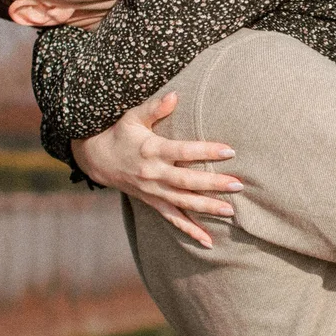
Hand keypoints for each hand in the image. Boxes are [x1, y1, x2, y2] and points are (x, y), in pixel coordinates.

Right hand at [70, 92, 241, 249]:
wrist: (97, 159)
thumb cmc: (120, 133)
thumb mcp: (133, 117)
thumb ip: (155, 107)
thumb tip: (175, 94)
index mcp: (152, 149)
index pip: (183, 151)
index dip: (206, 150)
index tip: (229, 150)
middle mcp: (153, 173)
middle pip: (187, 181)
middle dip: (213, 184)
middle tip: (238, 184)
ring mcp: (153, 191)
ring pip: (183, 202)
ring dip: (207, 208)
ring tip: (230, 211)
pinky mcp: (153, 202)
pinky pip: (172, 219)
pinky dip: (190, 230)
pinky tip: (207, 241)